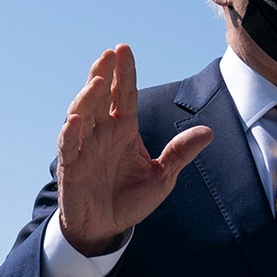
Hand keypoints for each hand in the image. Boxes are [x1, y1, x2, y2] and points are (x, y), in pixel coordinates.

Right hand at [56, 44, 213, 256]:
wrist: (106, 228)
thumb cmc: (130, 199)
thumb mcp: (162, 177)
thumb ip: (180, 153)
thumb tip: (208, 132)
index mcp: (124, 128)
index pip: (124, 94)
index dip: (124, 73)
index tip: (124, 49)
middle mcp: (102, 132)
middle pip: (100, 96)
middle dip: (104, 74)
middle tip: (110, 54)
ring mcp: (84, 147)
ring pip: (82, 114)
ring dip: (88, 97)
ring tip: (98, 81)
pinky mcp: (70, 166)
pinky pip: (68, 146)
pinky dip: (70, 133)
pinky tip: (75, 121)